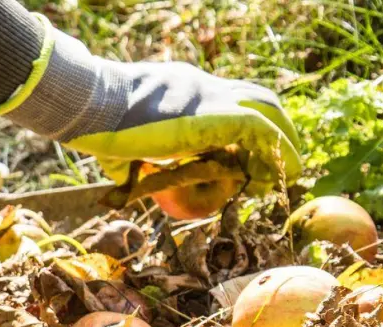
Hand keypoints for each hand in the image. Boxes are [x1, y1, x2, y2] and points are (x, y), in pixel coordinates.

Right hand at [0, 21, 300, 190]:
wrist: (91, 106)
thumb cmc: (94, 128)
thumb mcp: (117, 148)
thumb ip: (129, 163)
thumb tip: (125, 184)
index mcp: (180, 91)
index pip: (222, 102)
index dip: (240, 129)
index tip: (244, 159)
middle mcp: (201, 86)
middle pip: (252, 97)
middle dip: (272, 127)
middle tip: (275, 162)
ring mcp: (210, 96)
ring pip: (265, 107)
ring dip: (283, 138)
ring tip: (290, 169)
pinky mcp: (215, 113)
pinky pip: (261, 127)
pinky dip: (280, 147)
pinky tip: (289, 170)